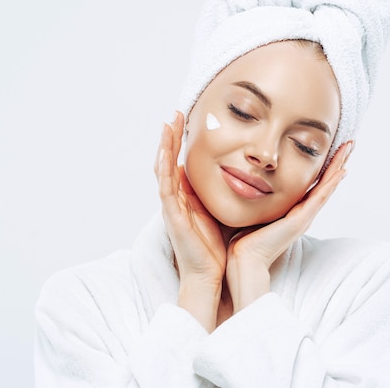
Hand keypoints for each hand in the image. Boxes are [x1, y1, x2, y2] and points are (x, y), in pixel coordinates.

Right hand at [154, 111, 226, 330]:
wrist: (210, 275)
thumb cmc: (214, 248)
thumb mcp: (217, 213)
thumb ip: (215, 195)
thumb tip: (226, 176)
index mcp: (186, 198)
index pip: (179, 164)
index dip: (180, 143)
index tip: (187, 121)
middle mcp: (175, 200)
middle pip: (168, 162)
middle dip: (170, 138)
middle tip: (175, 114)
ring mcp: (171, 208)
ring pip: (162, 171)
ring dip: (164, 147)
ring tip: (167, 124)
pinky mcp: (172, 217)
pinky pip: (165, 189)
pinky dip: (163, 169)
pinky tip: (165, 152)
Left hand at [225, 141, 353, 310]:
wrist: (244, 259)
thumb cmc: (242, 238)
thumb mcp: (252, 210)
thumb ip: (255, 197)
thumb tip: (244, 177)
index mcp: (292, 211)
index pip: (312, 185)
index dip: (323, 168)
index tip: (332, 149)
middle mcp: (301, 213)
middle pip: (324, 183)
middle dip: (336, 162)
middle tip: (348, 143)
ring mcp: (303, 217)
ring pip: (326, 187)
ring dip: (338, 167)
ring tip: (349, 149)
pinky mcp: (300, 220)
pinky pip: (320, 197)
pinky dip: (330, 184)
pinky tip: (341, 171)